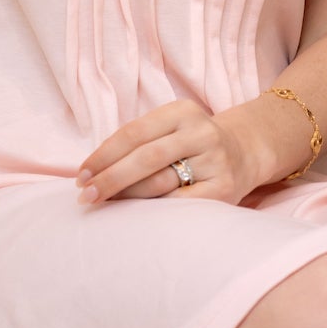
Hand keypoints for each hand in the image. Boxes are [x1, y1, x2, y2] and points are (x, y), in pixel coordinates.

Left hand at [76, 100, 260, 206]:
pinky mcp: (224, 189)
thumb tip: (92, 172)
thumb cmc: (191, 144)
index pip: (134, 132)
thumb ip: (139, 143)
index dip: (104, 154)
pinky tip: (136, 216)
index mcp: (182, 111)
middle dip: (110, 178)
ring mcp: (216, 161)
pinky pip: (180, 204)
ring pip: (161, 182)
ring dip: (127, 196)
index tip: (81, 174)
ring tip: (105, 204)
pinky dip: (154, 210)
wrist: (245, 152)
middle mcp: (201, 132)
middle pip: (146, 157)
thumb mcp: (171, 129)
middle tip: (86, 195)